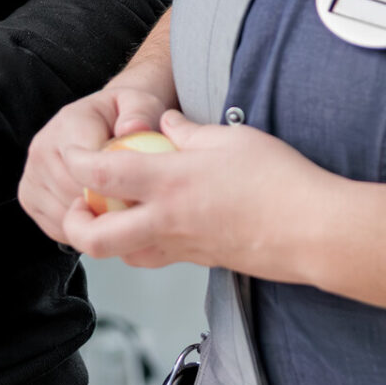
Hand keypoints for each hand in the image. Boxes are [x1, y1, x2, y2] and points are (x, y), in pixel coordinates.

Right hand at [18, 81, 172, 243]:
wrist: (101, 118)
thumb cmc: (124, 115)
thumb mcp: (141, 103)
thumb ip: (141, 112)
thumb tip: (133, 129)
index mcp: (69, 125)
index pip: (88, 172)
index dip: (117, 192)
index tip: (138, 194)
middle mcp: (42, 148)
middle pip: (75, 198)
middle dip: (107, 211)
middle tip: (132, 208)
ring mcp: (31, 174)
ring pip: (65, 218)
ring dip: (93, 223)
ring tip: (116, 210)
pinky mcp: (28, 196)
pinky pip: (56, 228)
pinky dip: (79, 231)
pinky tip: (97, 216)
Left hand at [59, 109, 336, 273]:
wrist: (314, 230)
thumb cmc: (279, 180)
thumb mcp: (230, 138)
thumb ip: (189, 131)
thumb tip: (169, 124)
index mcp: (170, 181)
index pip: (101, 176)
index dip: (76, 164)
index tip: (71, 153)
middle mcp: (167, 220)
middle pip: (95, 238)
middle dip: (72, 225)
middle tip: (73, 205)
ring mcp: (182, 246)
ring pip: (123, 255)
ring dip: (105, 238)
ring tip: (107, 214)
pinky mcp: (199, 260)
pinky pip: (155, 258)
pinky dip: (139, 245)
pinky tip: (150, 225)